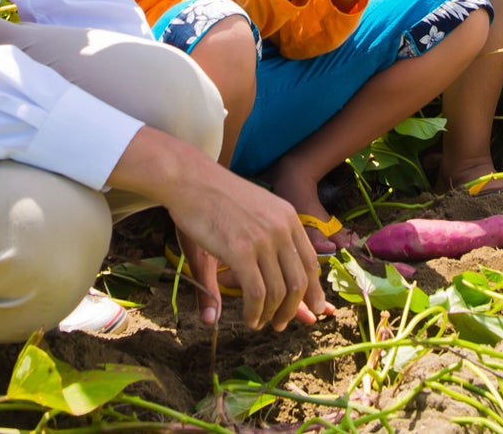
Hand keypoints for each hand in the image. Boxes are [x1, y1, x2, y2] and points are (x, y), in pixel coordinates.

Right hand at [111, 129, 330, 330]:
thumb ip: (248, 264)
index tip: (314, 309)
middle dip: (294, 308)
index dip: (313, 289)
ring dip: (272, 314)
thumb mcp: (239, 229)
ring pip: (280, 291)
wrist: (188, 179)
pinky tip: (249, 319)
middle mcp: (282, 228)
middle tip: (282, 324)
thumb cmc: (210, 200)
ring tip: (260, 323)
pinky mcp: (242, 250)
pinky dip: (256, 312)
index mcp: (287, 217)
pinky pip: (258, 292)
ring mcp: (263, 239)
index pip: (310, 261)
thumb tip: (233, 300)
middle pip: (300, 281)